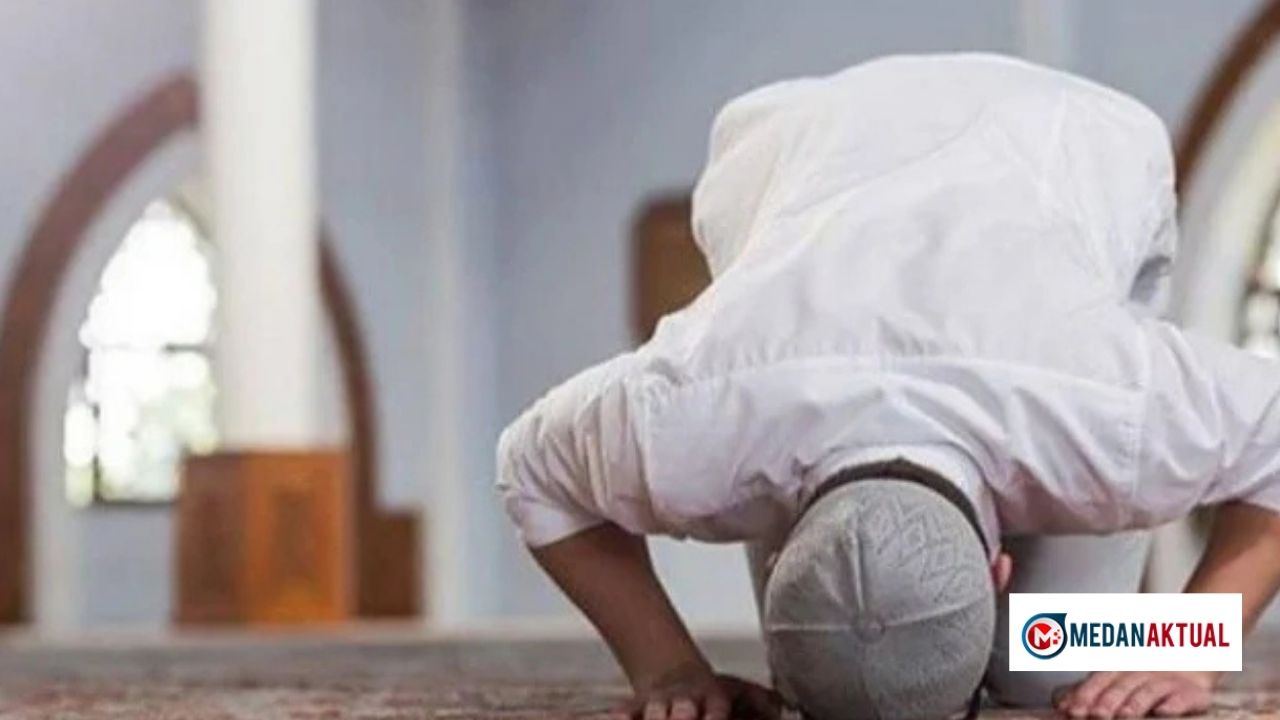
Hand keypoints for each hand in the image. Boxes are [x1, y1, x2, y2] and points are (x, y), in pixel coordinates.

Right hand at [618, 661, 783, 719]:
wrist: (673, 673)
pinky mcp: (640, 709)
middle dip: (680, 717)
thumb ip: (762, 700)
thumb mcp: (743, 693)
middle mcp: (685, 702)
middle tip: (682, 718)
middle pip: (682, 712)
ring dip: (656, 717)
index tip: (714, 719)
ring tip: (656, 719)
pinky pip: (625, 713)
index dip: (714, 717)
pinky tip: (613, 718)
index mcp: (712, 698)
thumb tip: (781, 706)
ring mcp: (661, 705)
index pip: (717, 710)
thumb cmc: (712, 694)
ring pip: (655, 713)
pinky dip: (619, 716)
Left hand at [1053, 671, 1214, 717]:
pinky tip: (1164, 711)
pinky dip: (1173, 704)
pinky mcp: (1191, 692)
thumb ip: (1090, 691)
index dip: (1085, 694)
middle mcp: (1140, 673)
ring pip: (1149, 691)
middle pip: (1121, 686)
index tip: (1072, 710)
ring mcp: (1166, 680)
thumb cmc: (1144, 677)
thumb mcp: (1116, 679)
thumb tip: (1060, 704)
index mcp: (1118, 669)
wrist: (1191, 664)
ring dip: (1136, 703)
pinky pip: (1182, 697)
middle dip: (1107, 701)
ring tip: (1125, 715)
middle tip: (1096, 715)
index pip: (1098, 680)